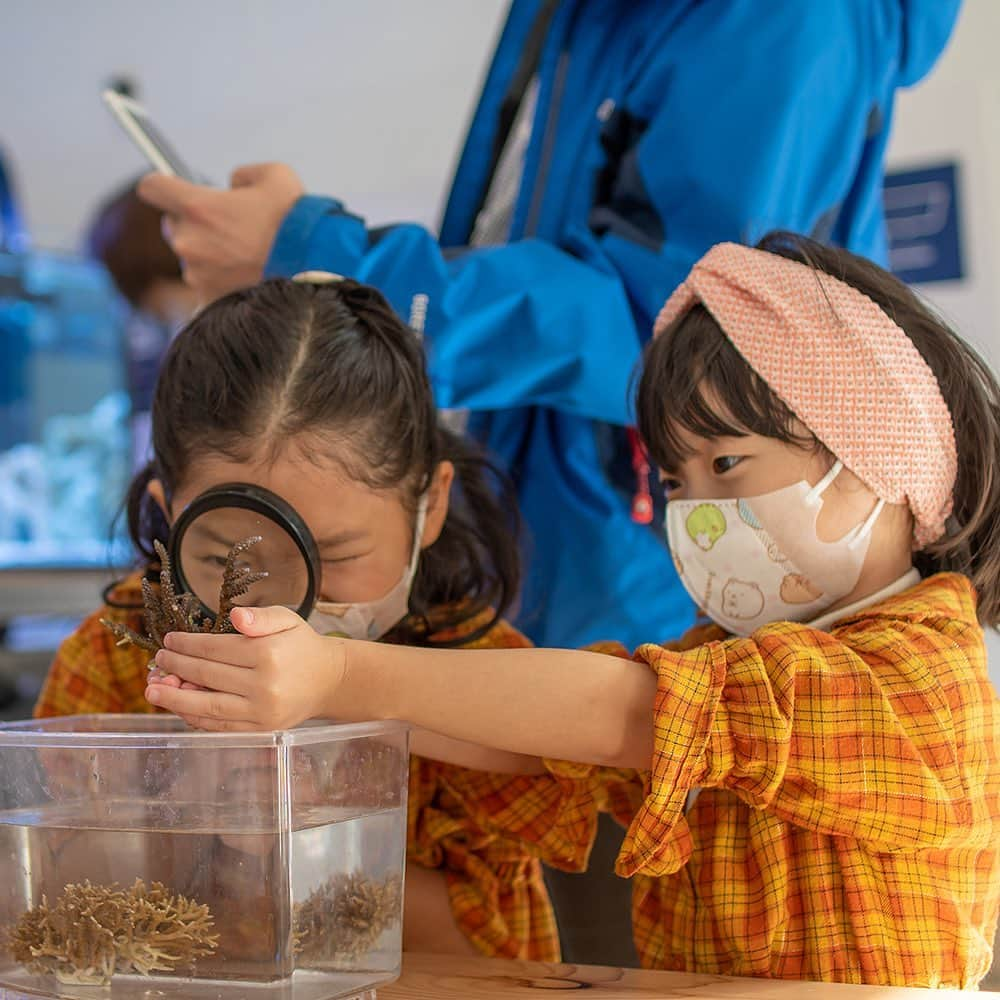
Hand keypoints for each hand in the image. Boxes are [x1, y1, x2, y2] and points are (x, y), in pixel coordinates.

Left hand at [138, 163, 304, 303]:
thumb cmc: (296, 221)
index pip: (152, 187)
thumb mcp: (275, 175)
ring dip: (210, 254)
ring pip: (192, 257)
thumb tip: (233, 187)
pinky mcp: (210, 298)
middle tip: (230, 228)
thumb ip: (242, 174)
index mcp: (197, 206)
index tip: (173, 188)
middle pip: (174, 225)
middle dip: (195, 223)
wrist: (316, 269)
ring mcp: (197, 274)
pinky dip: (220, 282)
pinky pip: (205, 286)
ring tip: (247, 256)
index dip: (162, 184)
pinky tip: (245, 277)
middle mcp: (189, 241)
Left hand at [145, 605, 344, 730]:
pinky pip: (220, 726)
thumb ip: (260, 617)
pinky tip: (179, 707)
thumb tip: (235, 617)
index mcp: (268, 654)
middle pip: (207, 676)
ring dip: (175, 698)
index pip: (215, 649)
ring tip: (151, 691)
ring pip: (208, 706)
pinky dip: (195, 718)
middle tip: (157, 661)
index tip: (169, 640)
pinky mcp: (261, 730)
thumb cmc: (301, 645)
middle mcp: (264, 685)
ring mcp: (262, 711)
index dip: (187, 644)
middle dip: (176, 667)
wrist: (329, 680)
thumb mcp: (287, 619)